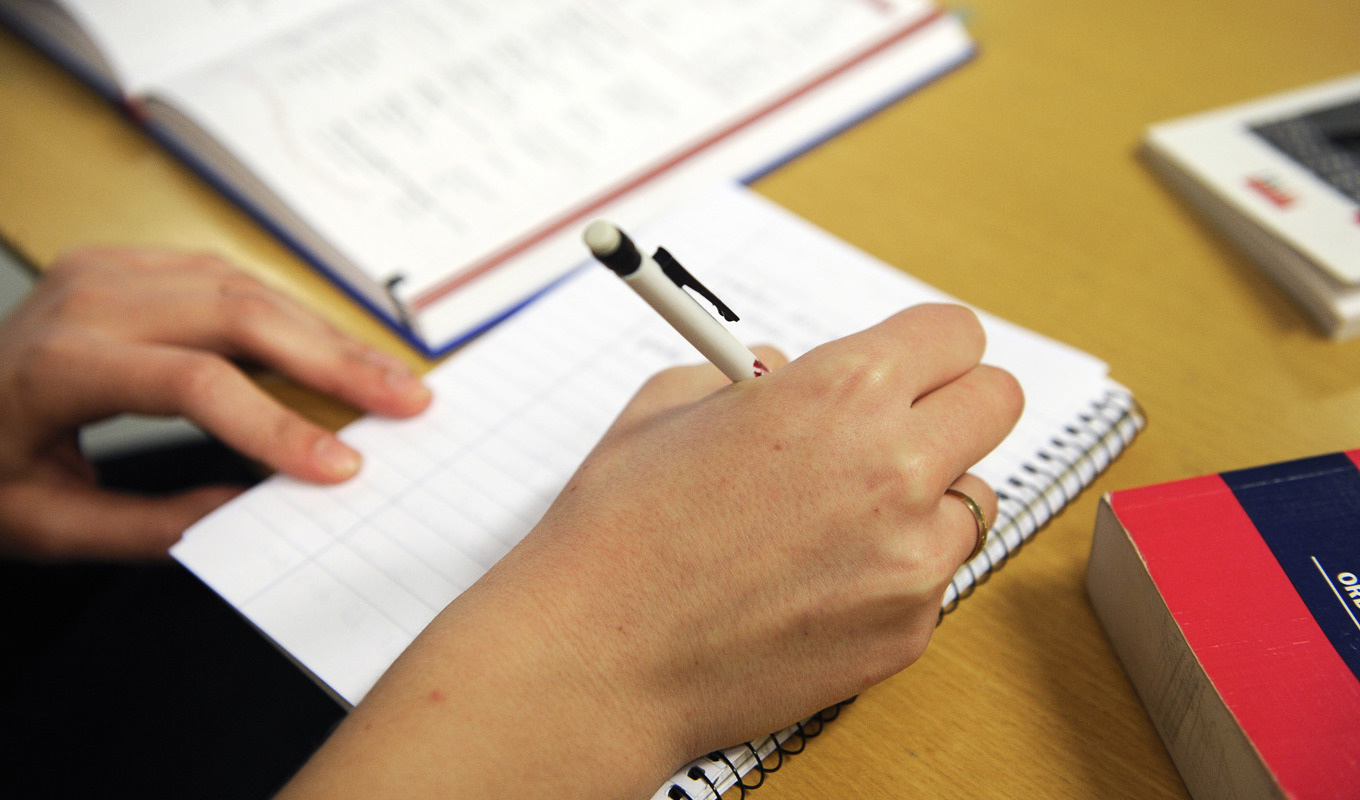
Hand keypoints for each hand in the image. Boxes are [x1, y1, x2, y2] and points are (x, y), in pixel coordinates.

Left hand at [0, 247, 431, 559]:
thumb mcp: (46, 526)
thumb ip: (155, 528)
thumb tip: (257, 511)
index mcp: (61, 365)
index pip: (195, 384)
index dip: (278, 425)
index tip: (343, 470)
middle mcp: (88, 300)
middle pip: (240, 315)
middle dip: (336, 361)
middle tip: (409, 400)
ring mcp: (109, 269)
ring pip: (246, 288)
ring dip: (326, 335)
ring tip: (390, 377)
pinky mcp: (129, 263)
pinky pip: (229, 277)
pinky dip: (290, 315)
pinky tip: (333, 347)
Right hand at [282, 303, 1022, 799]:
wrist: (596, 655)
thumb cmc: (620, 526)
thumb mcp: (674, 401)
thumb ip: (758, 373)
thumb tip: (796, 374)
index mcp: (842, 391)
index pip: (955, 333)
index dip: (925, 347)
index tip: (908, 365)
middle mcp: (897, 468)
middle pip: (997, 401)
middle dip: (950, 406)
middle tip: (897, 427)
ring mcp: (913, 559)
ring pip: (974, 499)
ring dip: (927, 496)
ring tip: (840, 520)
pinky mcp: (908, 632)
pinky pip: (934, 577)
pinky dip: (893, 571)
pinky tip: (816, 583)